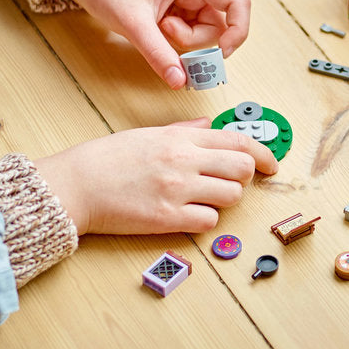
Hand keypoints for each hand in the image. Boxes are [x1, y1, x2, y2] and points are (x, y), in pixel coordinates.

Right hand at [33, 119, 277, 235]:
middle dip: (245, 178)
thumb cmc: (109, 159)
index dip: (264, 153)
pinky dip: (205, 220)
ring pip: (231, 196)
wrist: (76, 183)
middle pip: (242, 169)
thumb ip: (186, 131)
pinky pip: (209, 222)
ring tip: (203, 198)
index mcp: (182, 138)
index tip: (271, 164)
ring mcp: (178, 190)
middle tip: (231, 183)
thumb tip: (210, 126)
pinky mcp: (167, 218)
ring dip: (224, 200)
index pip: (239, 141)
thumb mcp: (150, 134)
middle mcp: (184, 161)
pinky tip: (189, 215)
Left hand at [48, 0, 249, 88]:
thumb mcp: (133, 24)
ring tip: (156, 29)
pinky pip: (192, 35)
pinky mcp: (182, 12)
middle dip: (195, 41)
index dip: (239, 30)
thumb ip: (159, 54)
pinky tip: (156, 30)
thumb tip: (180, 81)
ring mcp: (191, 1)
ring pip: (206, 34)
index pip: (238, 3)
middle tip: (165, 35)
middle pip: (220, 26)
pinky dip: (176, 41)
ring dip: (184, 42)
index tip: (222, 53)